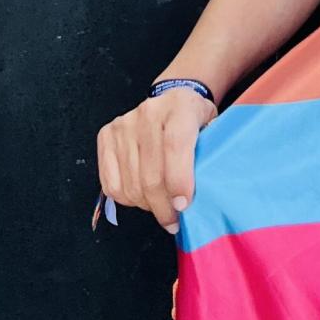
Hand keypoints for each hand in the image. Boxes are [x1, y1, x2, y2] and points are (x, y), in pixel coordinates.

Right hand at [97, 87, 217, 231]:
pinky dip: (127, 199)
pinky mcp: (106, 136)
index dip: (179, 180)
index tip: (183, 206)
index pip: (174, 146)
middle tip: (173, 220)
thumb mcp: (213, 127)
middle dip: (163, 206)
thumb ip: (210, 154)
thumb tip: (205, 194)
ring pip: (130, 184)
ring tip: (160, 207)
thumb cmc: (195, 120)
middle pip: (150, 173)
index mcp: (180, 106)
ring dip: (146, 206)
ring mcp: (123, 125)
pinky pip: (111, 184)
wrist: (172, 100)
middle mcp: (148, 113)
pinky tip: (142, 198)